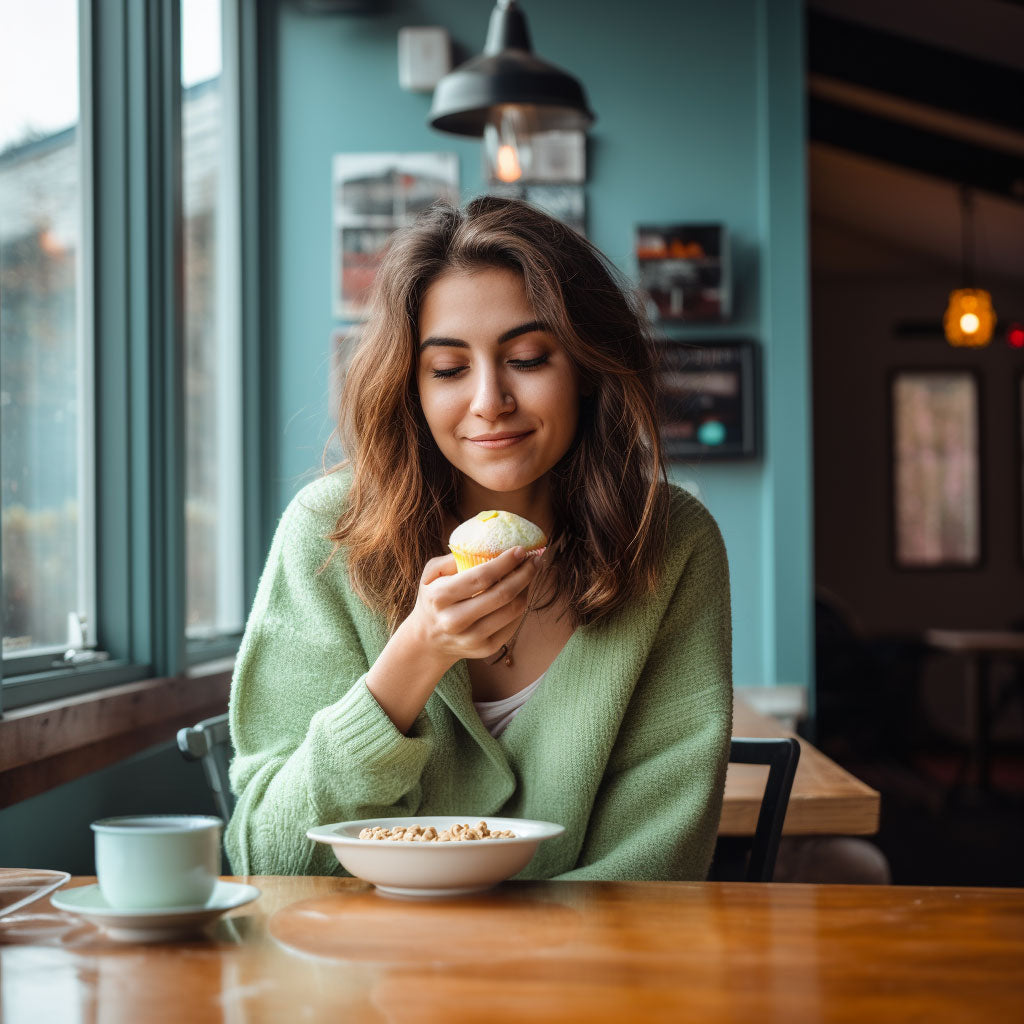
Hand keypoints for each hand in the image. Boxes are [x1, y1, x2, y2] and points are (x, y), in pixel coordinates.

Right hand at [404, 547, 538, 665]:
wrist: (428, 641)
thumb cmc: (433, 599)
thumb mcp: (431, 575)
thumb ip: (453, 558)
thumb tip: (486, 546)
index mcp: (440, 597)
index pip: (481, 577)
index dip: (505, 563)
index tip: (520, 550)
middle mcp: (455, 621)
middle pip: (502, 595)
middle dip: (524, 574)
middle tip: (535, 559)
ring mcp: (472, 638)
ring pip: (513, 610)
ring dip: (527, 588)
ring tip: (530, 573)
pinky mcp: (486, 649)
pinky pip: (514, 623)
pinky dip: (522, 604)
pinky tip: (522, 591)